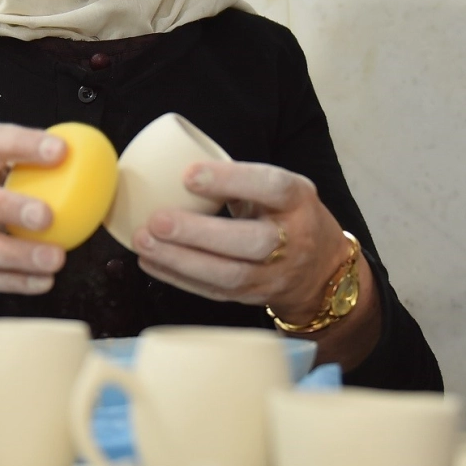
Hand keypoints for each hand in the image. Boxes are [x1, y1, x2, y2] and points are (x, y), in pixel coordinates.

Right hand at [0, 124, 67, 293]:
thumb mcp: (4, 170)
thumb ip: (39, 167)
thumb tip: (99, 166)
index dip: (24, 145)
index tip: (62, 151)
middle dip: (7, 206)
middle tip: (47, 217)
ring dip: (15, 254)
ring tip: (55, 258)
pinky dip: (14, 281)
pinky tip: (44, 281)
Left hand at [130, 161, 352, 326]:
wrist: (321, 271)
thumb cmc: (287, 216)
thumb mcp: (277, 189)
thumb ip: (238, 180)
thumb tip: (173, 167)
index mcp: (298, 200)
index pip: (271, 187)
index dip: (231, 180)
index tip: (188, 175)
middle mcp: (293, 239)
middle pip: (251, 242)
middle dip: (199, 233)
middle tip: (156, 220)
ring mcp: (275, 275)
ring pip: (229, 275)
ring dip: (180, 260)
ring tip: (144, 242)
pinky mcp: (254, 298)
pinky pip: (214, 291)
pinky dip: (178, 277)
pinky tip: (150, 261)